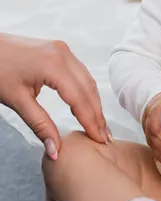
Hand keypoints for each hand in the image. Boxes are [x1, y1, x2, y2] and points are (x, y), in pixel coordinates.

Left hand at [0, 34, 108, 159]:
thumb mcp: (17, 101)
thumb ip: (39, 125)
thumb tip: (55, 151)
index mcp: (53, 65)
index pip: (79, 99)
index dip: (91, 121)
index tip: (99, 140)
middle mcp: (63, 54)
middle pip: (88, 89)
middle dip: (97, 114)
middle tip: (104, 137)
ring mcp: (63, 50)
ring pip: (87, 80)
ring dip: (94, 103)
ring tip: (99, 125)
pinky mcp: (61, 50)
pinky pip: (80, 72)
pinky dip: (86, 91)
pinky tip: (88, 104)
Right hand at [142, 91, 160, 165]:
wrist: (155, 99)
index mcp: (156, 106)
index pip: (153, 115)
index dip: (156, 125)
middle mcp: (150, 118)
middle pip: (151, 134)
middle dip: (160, 147)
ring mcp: (148, 129)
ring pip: (151, 143)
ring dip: (160, 154)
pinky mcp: (151, 137)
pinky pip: (152, 147)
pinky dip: (158, 156)